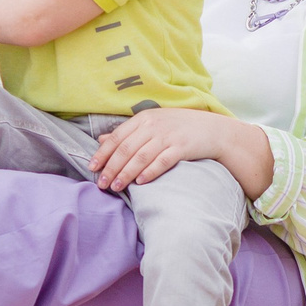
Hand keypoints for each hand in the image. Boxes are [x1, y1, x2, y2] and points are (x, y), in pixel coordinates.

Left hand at [91, 108, 246, 191]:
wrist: (213, 130)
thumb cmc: (179, 128)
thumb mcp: (152, 124)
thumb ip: (128, 132)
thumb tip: (102, 139)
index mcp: (144, 118)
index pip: (117, 137)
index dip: (103, 153)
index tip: (92, 168)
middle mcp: (154, 125)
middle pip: (126, 149)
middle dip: (111, 168)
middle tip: (102, 184)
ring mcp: (168, 136)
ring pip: (141, 157)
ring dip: (126, 174)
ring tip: (116, 187)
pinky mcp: (182, 147)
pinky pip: (162, 161)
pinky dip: (150, 172)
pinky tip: (140, 182)